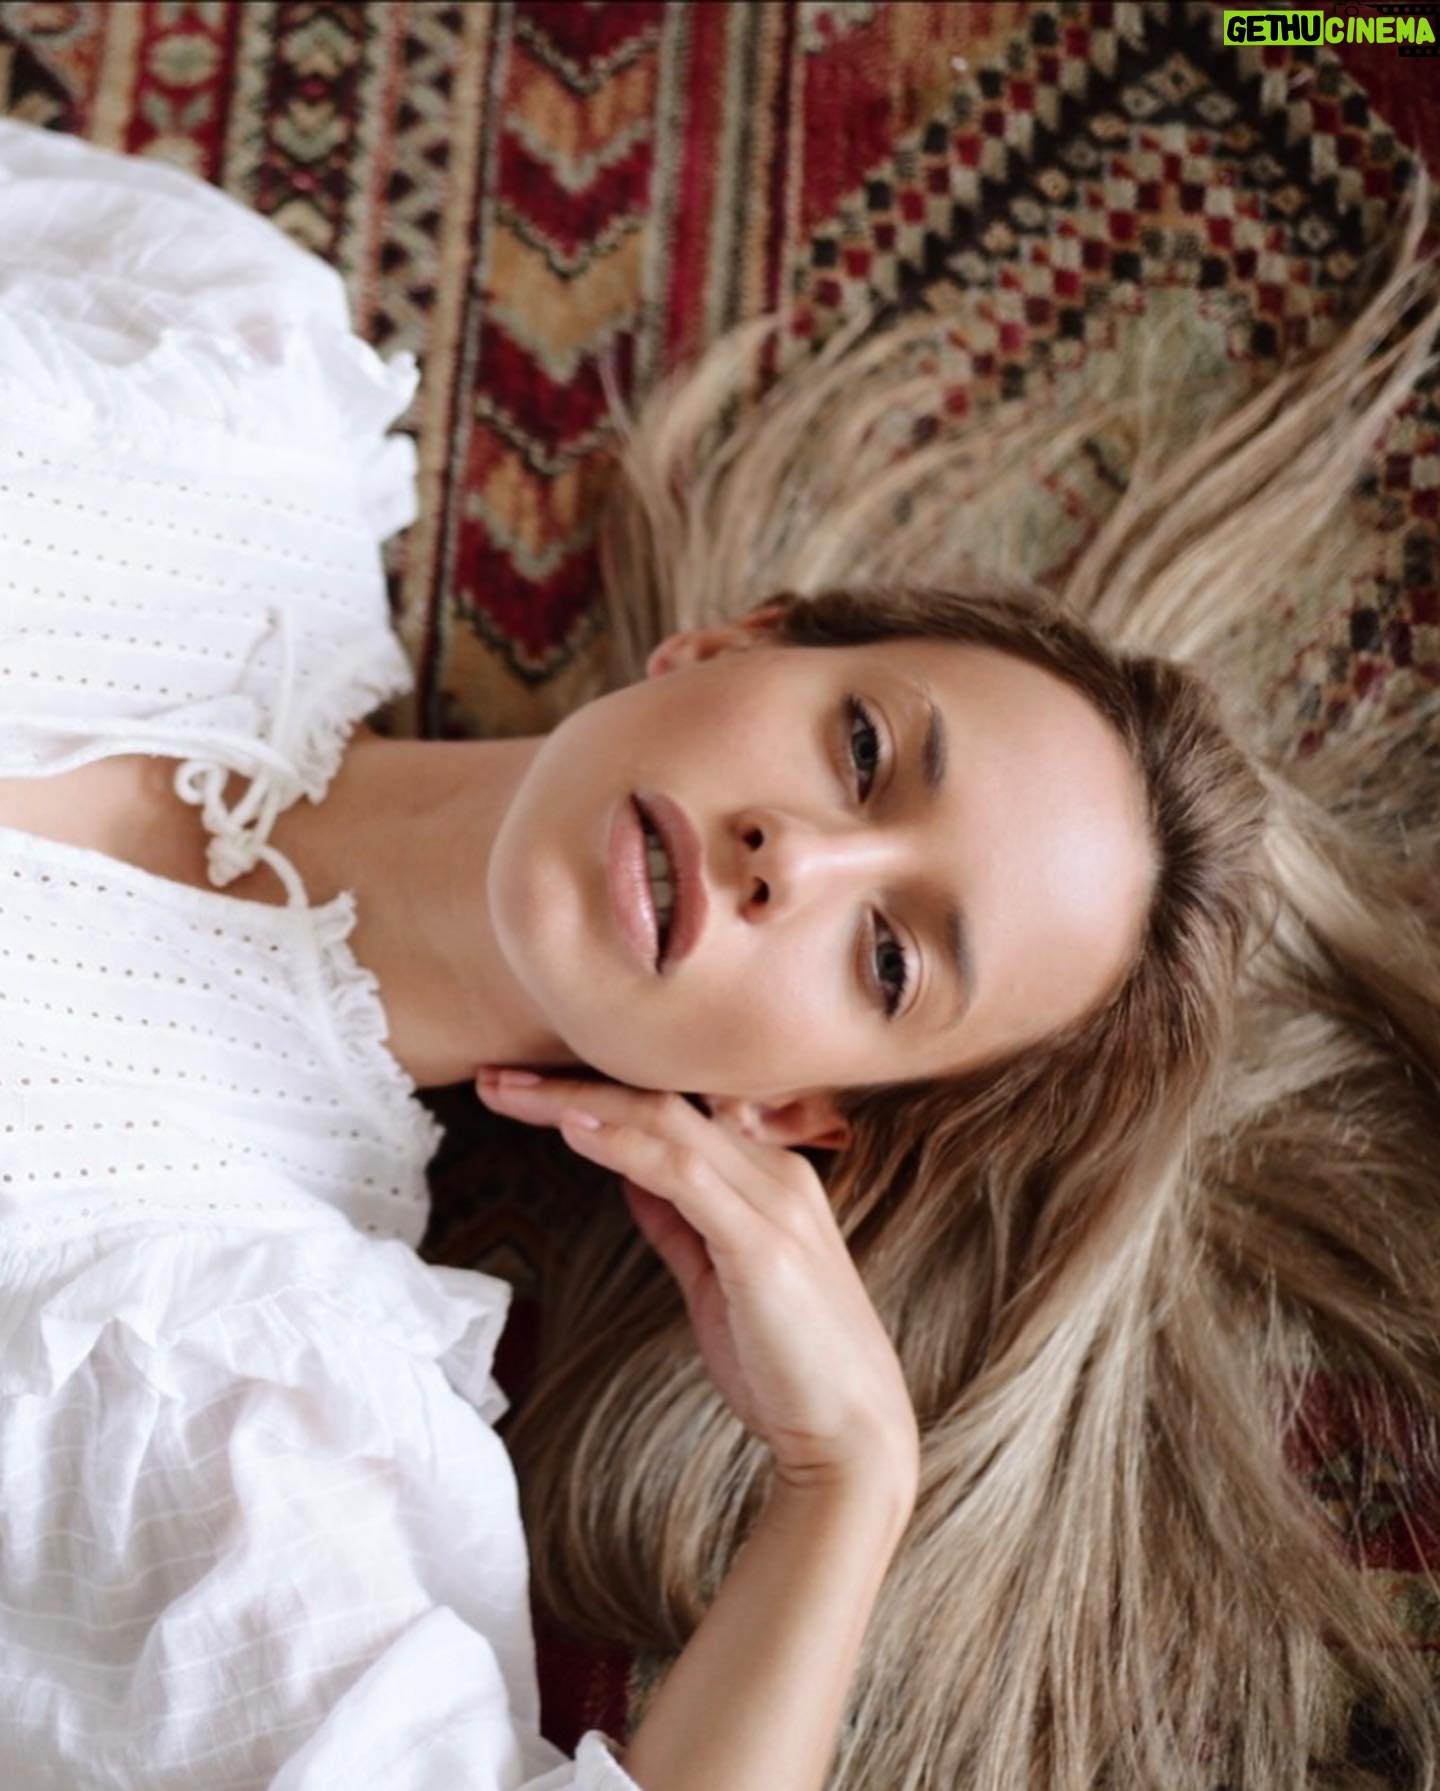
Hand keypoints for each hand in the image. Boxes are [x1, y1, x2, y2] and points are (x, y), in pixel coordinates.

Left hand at [475, 1068, 919, 1497]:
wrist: (852, 1437)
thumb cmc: (786, 1364)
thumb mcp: (717, 1278)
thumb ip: (678, 1222)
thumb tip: (630, 1176)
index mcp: (769, 1175)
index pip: (673, 1110)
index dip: (599, 1090)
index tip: (525, 1088)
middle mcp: (776, 1172)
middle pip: (662, 1102)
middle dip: (573, 1082)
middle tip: (496, 1076)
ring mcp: (774, 1203)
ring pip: (666, 1124)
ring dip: (579, 1102)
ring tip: (510, 1092)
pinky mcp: (763, 1243)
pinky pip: (684, 1174)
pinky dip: (626, 1146)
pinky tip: (574, 1129)